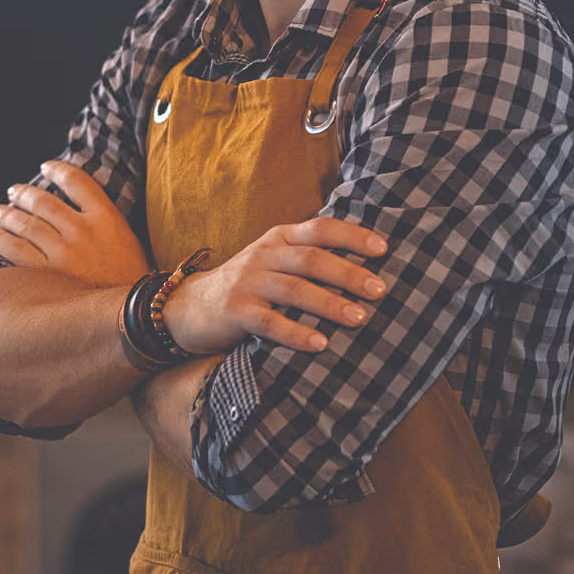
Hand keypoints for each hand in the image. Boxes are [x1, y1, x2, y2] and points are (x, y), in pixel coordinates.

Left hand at [0, 161, 149, 287]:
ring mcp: (63, 252)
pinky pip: (14, 250)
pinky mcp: (46, 275)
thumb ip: (103, 219)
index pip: (77, 181)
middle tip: (14, 191)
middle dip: (24, 193)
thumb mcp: (127, 239)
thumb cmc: (129, 278)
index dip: (58, 170)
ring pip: (25, 224)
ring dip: (7, 214)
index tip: (47, 167)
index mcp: (106, 217)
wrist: (131, 313)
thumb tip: (75, 206)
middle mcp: (82, 230)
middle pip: (44, 201)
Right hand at [163, 217, 387, 354]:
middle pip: (312, 259)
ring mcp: (248, 281)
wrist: (189, 306)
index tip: (383, 249)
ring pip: (294, 290)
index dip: (352, 236)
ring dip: (329, 304)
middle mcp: (265, 254)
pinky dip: (296, 333)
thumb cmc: (247, 285)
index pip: (320, 229)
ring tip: (359, 318)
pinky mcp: (234, 310)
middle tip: (380, 290)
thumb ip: (308, 260)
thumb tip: (366, 271)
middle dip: (349, 274)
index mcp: (280, 238)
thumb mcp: (274, 262)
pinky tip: (320, 344)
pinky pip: (269, 322)